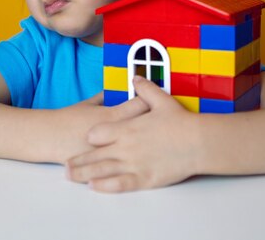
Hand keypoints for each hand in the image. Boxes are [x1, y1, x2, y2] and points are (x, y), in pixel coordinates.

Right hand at [50, 91, 147, 163]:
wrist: (49, 137)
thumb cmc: (68, 118)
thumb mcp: (88, 104)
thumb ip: (104, 97)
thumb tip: (115, 90)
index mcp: (113, 115)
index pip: (141, 105)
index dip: (151, 103)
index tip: (156, 103)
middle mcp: (116, 133)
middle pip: (146, 127)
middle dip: (155, 125)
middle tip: (162, 124)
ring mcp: (112, 151)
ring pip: (139, 149)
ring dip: (147, 145)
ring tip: (153, 144)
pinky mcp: (106, 166)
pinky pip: (125, 166)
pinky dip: (133, 163)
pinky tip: (138, 160)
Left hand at [66, 76, 200, 192]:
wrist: (198, 142)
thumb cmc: (181, 122)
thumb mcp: (161, 100)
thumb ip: (145, 89)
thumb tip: (136, 77)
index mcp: (126, 127)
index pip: (98, 133)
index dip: (91, 137)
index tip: (86, 140)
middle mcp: (125, 146)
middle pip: (94, 154)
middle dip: (78, 160)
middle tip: (66, 166)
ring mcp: (133, 163)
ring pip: (101, 170)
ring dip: (84, 174)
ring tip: (71, 177)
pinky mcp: (144, 178)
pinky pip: (119, 183)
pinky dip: (104, 186)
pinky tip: (94, 187)